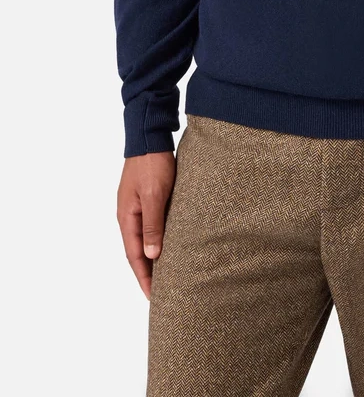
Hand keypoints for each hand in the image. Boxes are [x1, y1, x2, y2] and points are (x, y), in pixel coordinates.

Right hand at [117, 152, 175, 298]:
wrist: (149, 137)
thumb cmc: (153, 164)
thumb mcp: (155, 195)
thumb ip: (153, 225)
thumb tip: (152, 256)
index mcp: (127, 217)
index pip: (134, 256)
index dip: (144, 277)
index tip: (153, 296)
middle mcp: (128, 215)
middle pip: (137, 251)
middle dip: (147, 272)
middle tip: (159, 293)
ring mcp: (135, 207)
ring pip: (143, 239)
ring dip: (152, 258)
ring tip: (165, 275)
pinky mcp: (145, 199)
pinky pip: (149, 227)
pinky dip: (156, 241)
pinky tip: (167, 246)